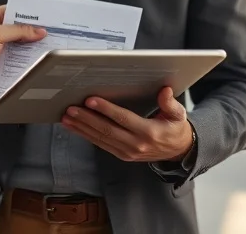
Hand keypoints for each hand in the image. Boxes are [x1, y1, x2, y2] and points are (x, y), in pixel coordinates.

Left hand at [0, 5, 46, 97]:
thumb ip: (18, 31)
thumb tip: (39, 31)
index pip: (16, 11)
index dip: (31, 14)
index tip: (48, 16)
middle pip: (22, 28)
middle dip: (35, 31)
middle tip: (53, 32)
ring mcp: (3, 46)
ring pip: (23, 44)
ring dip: (34, 46)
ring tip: (50, 45)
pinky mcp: (5, 61)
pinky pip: (21, 58)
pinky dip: (29, 59)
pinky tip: (39, 59)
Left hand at [60, 87, 193, 162]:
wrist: (179, 152)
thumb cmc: (175, 129)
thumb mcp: (178, 115)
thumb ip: (170, 103)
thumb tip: (165, 90)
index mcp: (149, 132)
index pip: (123, 119)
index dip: (106, 109)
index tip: (90, 100)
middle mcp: (136, 144)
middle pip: (106, 130)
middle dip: (86, 119)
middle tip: (70, 109)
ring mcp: (127, 152)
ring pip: (100, 139)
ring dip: (82, 128)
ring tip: (67, 118)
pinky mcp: (122, 155)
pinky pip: (101, 144)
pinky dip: (86, 135)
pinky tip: (75, 127)